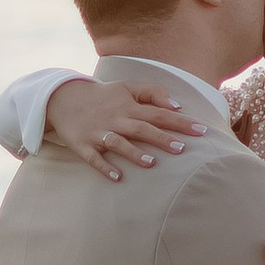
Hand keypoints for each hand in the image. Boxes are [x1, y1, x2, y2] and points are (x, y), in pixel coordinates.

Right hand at [44, 77, 200, 179]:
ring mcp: (98, 132)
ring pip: (118, 143)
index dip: (180, 121)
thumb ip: (152, 92)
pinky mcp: (82, 145)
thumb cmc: (104, 96)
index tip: (201, 130)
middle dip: (162, 138)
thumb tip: (176, 105)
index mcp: (129, 106)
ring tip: (151, 163)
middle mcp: (116, 119)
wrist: (63, 98)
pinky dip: (104, 167)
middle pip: (142, 128)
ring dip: (133, 153)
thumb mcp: (127, 87)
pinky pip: (93, 158)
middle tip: (182, 149)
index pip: (159, 113)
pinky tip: (118, 177)